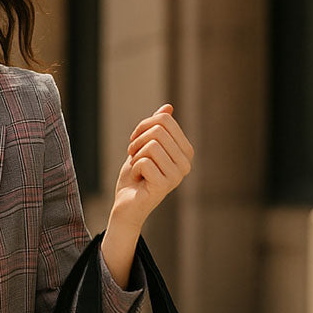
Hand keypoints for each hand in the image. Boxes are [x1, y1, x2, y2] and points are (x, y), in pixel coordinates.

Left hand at [111, 103, 193, 230]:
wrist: (126, 206)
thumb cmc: (135, 177)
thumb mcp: (143, 147)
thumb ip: (157, 129)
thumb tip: (168, 107)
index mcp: (185, 151)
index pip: (165, 120)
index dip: (143, 126)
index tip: (135, 142)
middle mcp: (186, 163)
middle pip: (158, 130)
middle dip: (137, 141)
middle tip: (134, 157)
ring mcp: (178, 175)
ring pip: (151, 145)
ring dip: (135, 157)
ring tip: (137, 170)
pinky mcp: (165, 185)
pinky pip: (144, 162)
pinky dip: (133, 169)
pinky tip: (138, 180)